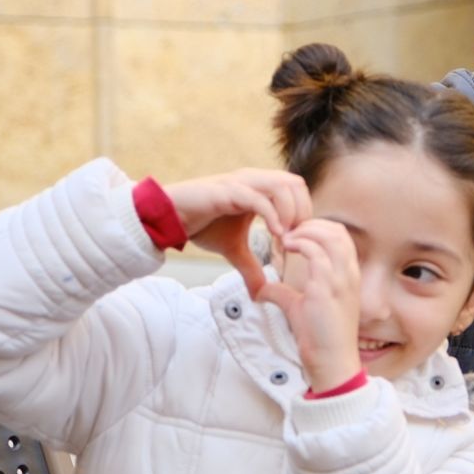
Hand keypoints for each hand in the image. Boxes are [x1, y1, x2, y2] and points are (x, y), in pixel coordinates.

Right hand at [164, 170, 310, 296]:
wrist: (169, 219)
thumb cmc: (202, 225)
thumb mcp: (233, 249)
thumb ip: (251, 267)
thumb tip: (260, 293)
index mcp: (259, 187)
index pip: (297, 188)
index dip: (304, 211)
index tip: (299, 238)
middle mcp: (253, 180)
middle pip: (295, 183)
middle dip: (302, 210)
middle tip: (297, 237)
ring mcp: (241, 182)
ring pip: (281, 185)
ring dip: (290, 211)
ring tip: (286, 237)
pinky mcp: (228, 191)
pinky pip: (258, 198)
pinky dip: (272, 215)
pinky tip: (275, 234)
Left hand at [256, 219, 362, 392]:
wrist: (331, 362)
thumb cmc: (320, 338)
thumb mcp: (299, 308)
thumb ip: (283, 293)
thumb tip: (261, 289)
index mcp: (349, 276)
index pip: (341, 237)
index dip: (318, 229)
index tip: (295, 235)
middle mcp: (350, 273)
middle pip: (337, 231)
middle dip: (311, 225)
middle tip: (288, 232)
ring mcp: (341, 279)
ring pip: (330, 236)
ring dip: (305, 231)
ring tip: (286, 238)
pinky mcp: (328, 287)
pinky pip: (317, 252)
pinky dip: (300, 242)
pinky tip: (286, 246)